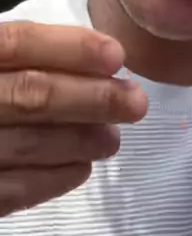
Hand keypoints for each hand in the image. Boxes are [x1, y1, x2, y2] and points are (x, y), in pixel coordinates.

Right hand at [0, 21, 147, 216]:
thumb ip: (11, 51)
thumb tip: (92, 57)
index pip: (18, 43)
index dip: (71, 48)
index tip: (117, 55)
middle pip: (31, 95)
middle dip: (92, 98)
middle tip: (134, 102)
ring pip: (25, 144)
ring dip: (79, 140)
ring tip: (114, 138)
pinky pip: (6, 191)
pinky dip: (48, 181)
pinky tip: (80, 171)